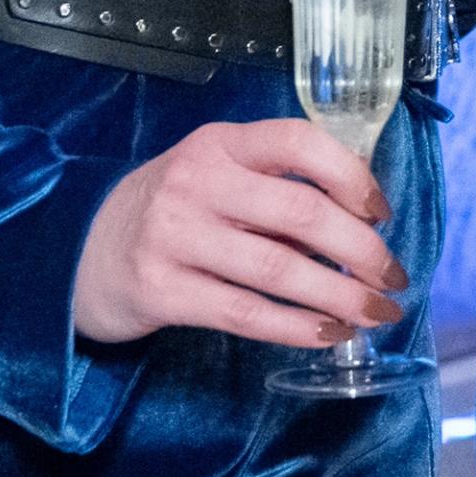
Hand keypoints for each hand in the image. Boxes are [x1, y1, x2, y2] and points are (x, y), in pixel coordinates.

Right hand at [70, 119, 408, 347]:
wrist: (83, 251)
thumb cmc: (173, 210)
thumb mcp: (216, 174)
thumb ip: (274, 185)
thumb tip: (362, 223)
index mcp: (221, 143)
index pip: (299, 142)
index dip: (351, 176)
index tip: (382, 213)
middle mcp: (197, 182)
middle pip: (300, 214)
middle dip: (361, 251)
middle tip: (393, 278)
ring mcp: (175, 237)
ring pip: (279, 271)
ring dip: (340, 297)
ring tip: (374, 314)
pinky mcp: (162, 291)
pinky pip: (245, 314)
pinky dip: (297, 327)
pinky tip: (328, 334)